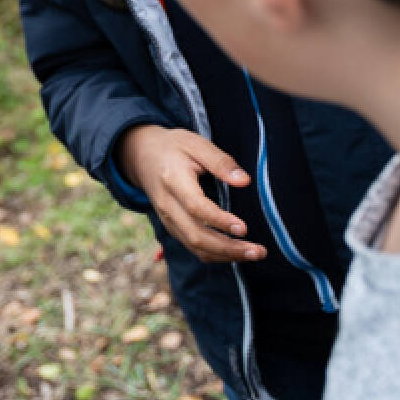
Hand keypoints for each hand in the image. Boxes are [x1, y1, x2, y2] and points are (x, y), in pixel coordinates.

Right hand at [118, 125, 265, 262]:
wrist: (141, 155)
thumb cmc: (172, 147)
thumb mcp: (195, 144)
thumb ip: (220, 162)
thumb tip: (244, 181)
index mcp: (173, 180)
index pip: (196, 207)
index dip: (219, 221)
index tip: (244, 228)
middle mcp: (167, 205)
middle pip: (196, 235)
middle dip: (228, 248)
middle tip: (258, 251)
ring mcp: (167, 218)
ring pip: (195, 246)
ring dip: (225, 255)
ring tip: (253, 254)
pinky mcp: (171, 226)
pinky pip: (192, 247)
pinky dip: (215, 254)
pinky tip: (235, 252)